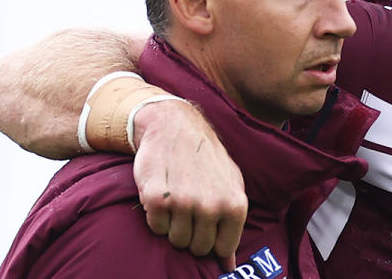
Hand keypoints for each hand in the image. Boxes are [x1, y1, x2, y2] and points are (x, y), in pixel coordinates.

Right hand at [132, 100, 247, 270]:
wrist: (176, 127)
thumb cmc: (207, 159)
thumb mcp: (232, 184)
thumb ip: (233, 222)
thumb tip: (228, 264)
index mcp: (235, 204)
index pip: (224, 249)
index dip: (214, 242)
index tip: (209, 230)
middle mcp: (211, 206)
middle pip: (198, 248)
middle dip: (194, 234)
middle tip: (191, 211)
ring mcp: (184, 203)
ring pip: (176, 240)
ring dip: (175, 225)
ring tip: (180, 200)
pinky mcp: (156, 198)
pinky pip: (156, 227)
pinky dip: (158, 216)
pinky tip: (165, 194)